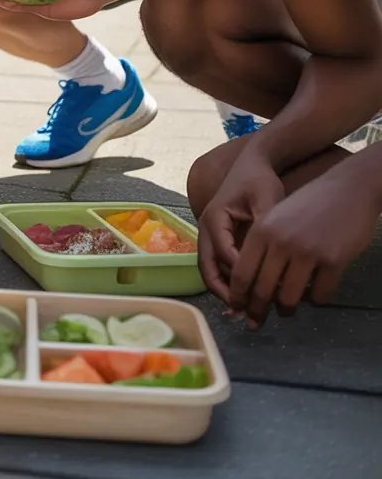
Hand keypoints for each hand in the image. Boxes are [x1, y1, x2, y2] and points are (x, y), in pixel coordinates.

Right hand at [197, 137, 284, 303]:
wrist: (252, 165)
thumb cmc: (259, 180)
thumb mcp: (267, 198)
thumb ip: (267, 225)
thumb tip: (272, 256)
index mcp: (214, 219)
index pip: (225, 254)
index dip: (243, 274)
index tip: (266, 290)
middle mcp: (205, 229)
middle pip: (207, 268)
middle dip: (224, 292)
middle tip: (245, 313)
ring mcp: (209, 235)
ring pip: (210, 270)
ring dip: (224, 291)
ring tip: (244, 312)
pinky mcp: (218, 239)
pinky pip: (217, 265)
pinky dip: (227, 282)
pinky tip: (244, 297)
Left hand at [228, 162, 379, 324]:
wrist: (347, 189)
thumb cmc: (307, 204)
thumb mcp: (275, 217)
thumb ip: (261, 245)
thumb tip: (248, 281)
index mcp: (261, 231)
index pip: (241, 273)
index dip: (237, 296)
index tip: (236, 308)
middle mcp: (280, 243)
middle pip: (262, 290)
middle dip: (257, 310)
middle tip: (256, 321)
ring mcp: (308, 252)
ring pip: (289, 298)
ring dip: (286, 309)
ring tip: (286, 310)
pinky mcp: (334, 261)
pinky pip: (320, 295)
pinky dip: (315, 300)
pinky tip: (315, 295)